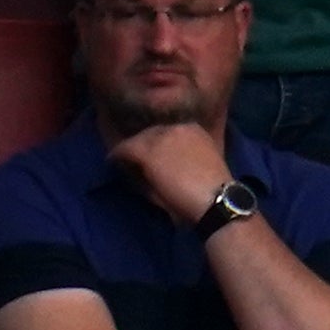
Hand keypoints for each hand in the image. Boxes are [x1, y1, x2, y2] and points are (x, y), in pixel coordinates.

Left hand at [110, 117, 242, 224]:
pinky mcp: (148, 151)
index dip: (156, 144)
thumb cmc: (214, 194)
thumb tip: (161, 165)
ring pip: (137, 140)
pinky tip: (112, 161)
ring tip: (121, 159)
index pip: (167, 132)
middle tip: (132, 157)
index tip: (151, 154)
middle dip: (141, 145)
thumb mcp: (202, 167)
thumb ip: (182, 160)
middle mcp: (178, 127)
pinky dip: (117, 155)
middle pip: (150, 133)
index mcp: (195, 130)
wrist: (217, 202)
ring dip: (130, 150)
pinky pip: (126, 149)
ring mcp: (162, 137)